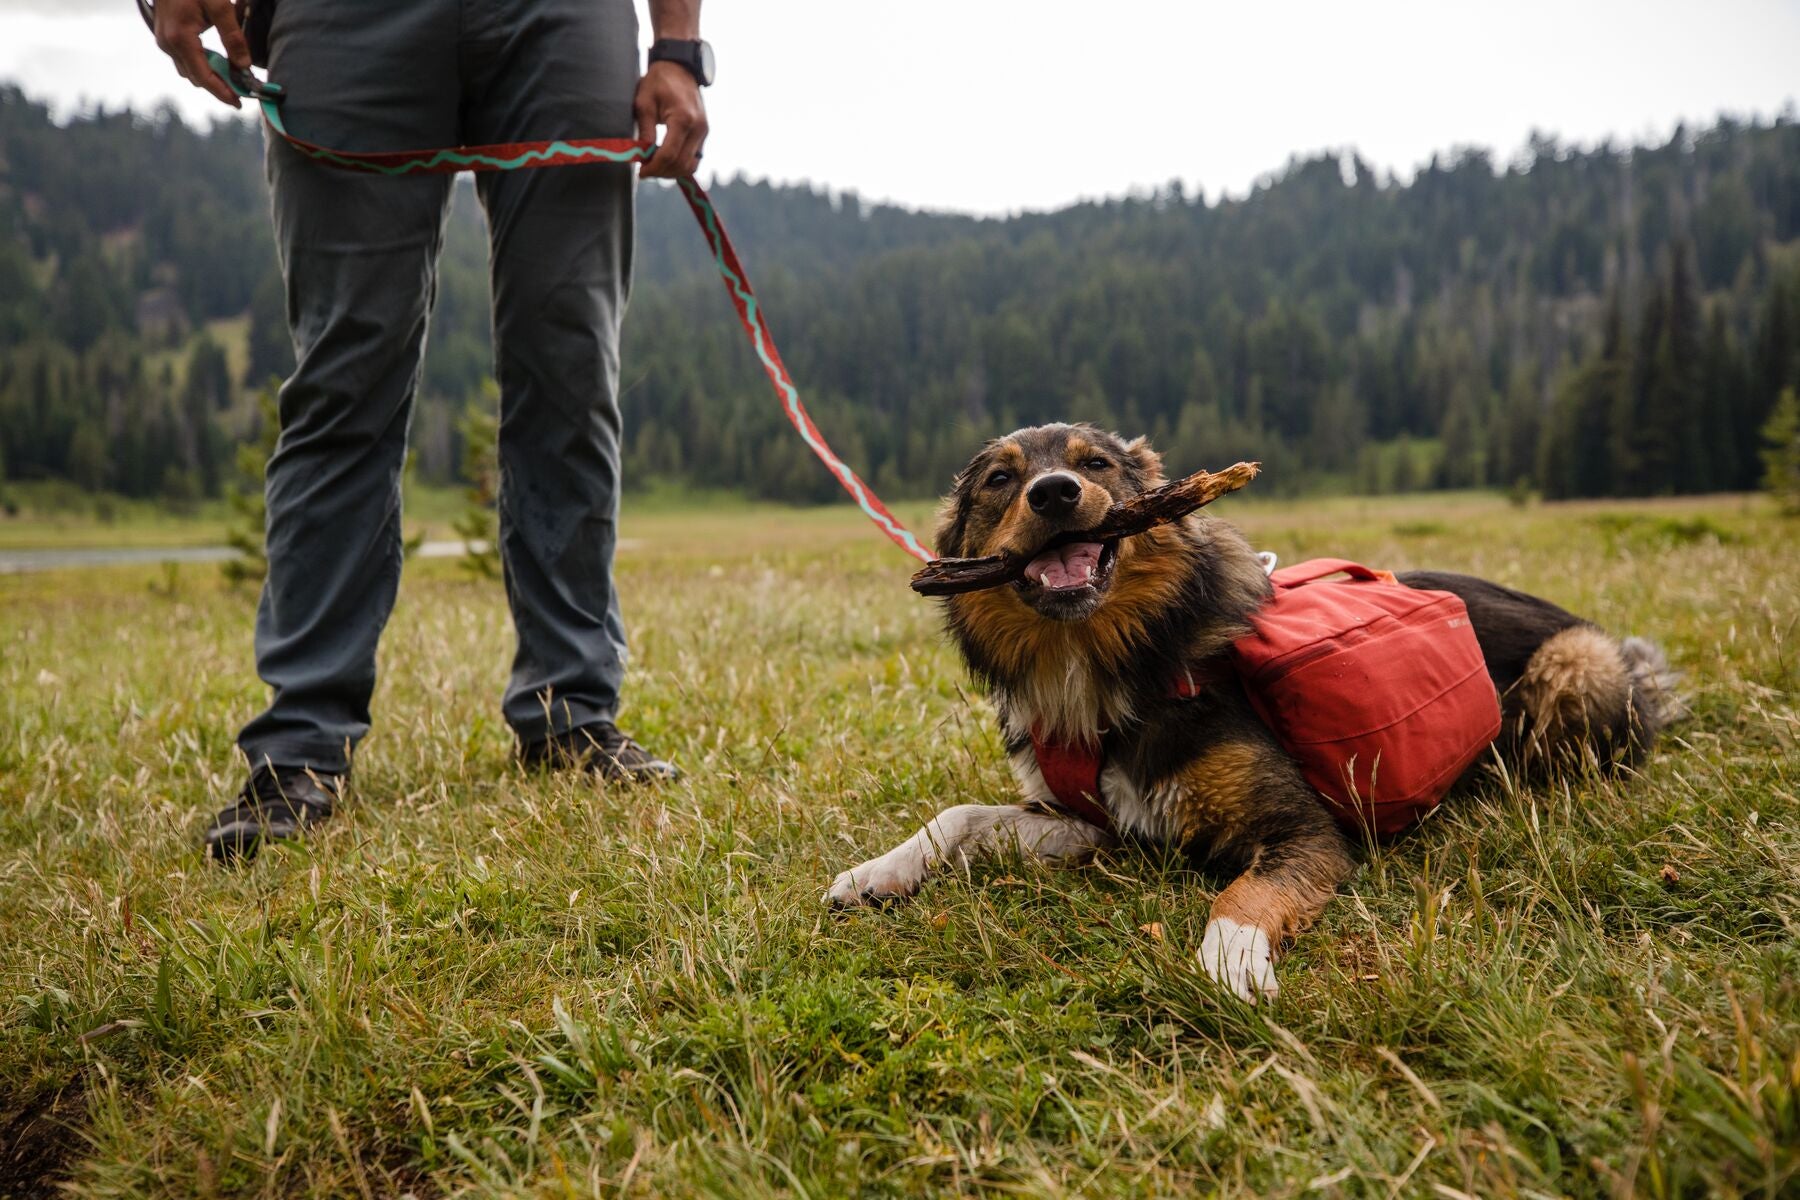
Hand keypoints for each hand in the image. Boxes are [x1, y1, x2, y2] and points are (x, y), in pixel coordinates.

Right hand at [153, 0, 250, 108]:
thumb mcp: (219, 5)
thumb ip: (232, 36)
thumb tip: (244, 66)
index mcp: (180, 38)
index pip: (203, 77)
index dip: (222, 93)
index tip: (239, 103)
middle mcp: (168, 44)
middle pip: (196, 77)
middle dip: (219, 86)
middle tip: (243, 89)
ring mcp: (164, 40)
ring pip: (189, 70)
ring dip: (211, 76)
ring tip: (234, 77)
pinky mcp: (165, 36)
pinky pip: (185, 59)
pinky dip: (202, 64)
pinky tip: (219, 61)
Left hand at [634, 62, 708, 178]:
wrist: (679, 68)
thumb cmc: (658, 82)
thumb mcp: (644, 104)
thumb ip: (644, 132)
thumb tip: (642, 157)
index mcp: (683, 119)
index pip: (669, 155)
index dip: (653, 168)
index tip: (641, 172)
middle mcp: (698, 128)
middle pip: (681, 164)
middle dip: (662, 172)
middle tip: (645, 170)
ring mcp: (704, 132)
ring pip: (691, 166)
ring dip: (672, 172)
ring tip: (655, 167)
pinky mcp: (704, 134)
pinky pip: (695, 159)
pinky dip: (681, 165)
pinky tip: (666, 162)